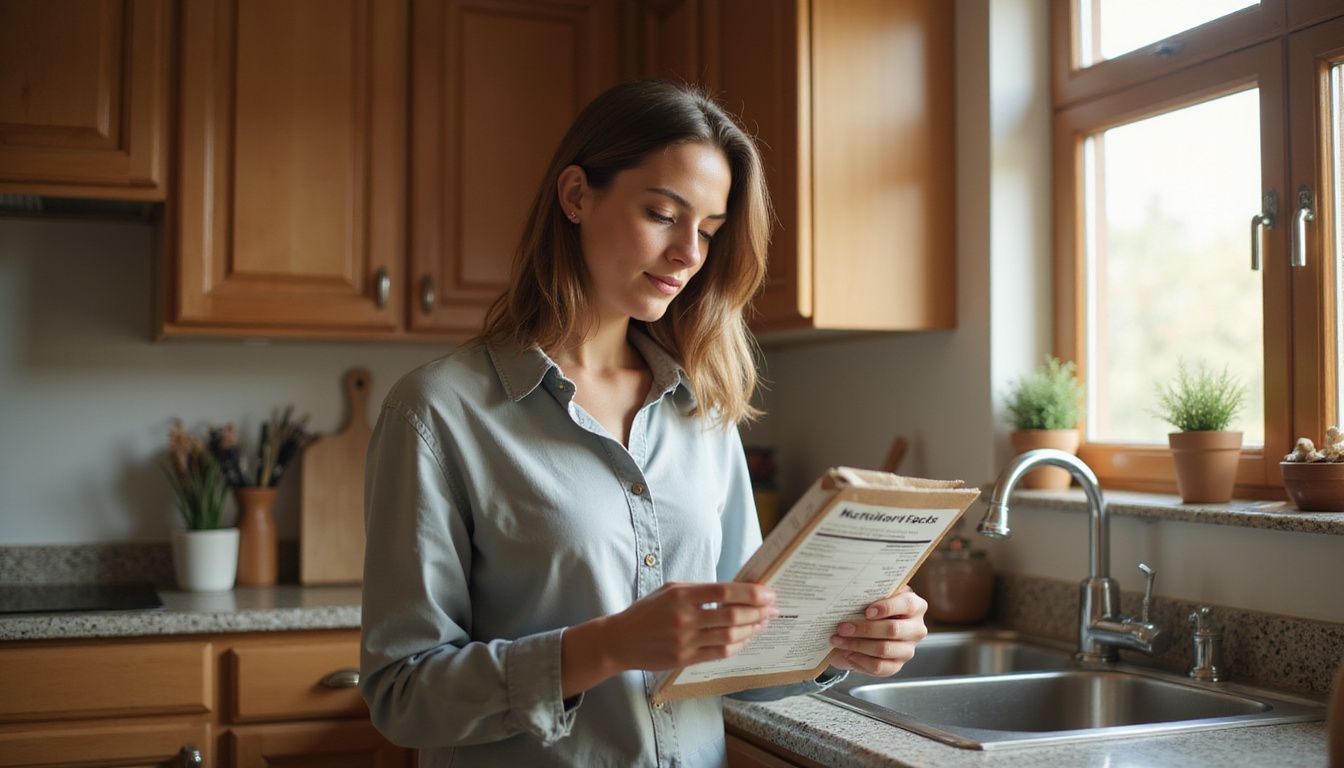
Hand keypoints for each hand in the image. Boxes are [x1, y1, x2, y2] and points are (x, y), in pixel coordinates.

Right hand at [607, 581, 777, 669]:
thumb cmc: (647, 612)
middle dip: (758, 612)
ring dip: (752, 629)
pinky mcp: (685, 659)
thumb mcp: (669, 590)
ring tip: (763, 623)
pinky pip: (720, 653)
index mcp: (681, 596)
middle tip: (774, 608)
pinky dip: (737, 645)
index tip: (768, 593)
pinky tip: (746, 638)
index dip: (750, 593)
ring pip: (730, 636)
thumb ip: (699, 590)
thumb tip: (733, 591)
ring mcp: (686, 641)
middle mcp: (685, 618)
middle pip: (732, 615)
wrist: (620, 641)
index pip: (724, 591)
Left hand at [828, 585, 927, 676]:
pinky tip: (848, 653)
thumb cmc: (872, 608)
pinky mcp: (896, 666)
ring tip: (838, 640)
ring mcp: (907, 649)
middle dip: (864, 628)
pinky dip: (860, 660)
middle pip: (893, 629)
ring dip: (857, 645)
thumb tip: (852, 593)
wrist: (869, 629)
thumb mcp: (874, 597)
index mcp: (915, 606)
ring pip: (883, 649)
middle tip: (842, 627)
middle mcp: (916, 629)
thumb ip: (871, 595)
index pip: (907, 604)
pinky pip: (879, 667)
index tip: (867, 611)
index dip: (887, 607)